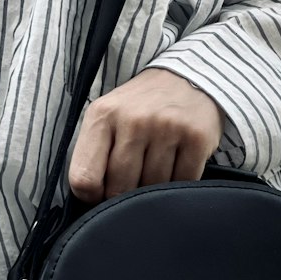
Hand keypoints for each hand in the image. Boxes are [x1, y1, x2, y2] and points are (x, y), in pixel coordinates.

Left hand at [67, 66, 226, 202]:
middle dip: (126, 195)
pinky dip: (179, 182)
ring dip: (154, 188)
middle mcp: (133, 121)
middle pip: (120, 189)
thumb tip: (92, 201)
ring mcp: (167, 129)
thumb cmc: (141, 107)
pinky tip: (178, 164)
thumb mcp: (107, 117)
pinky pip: (182, 182)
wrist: (188, 78)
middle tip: (135, 179)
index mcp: (102, 116)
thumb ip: (94, 154)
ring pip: (152, 189)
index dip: (92, 197)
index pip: (84, 179)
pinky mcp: (196, 138)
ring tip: (158, 166)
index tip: (103, 191)